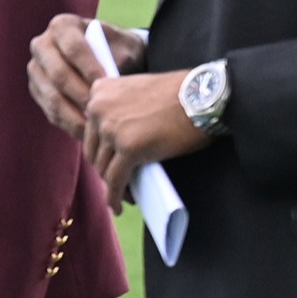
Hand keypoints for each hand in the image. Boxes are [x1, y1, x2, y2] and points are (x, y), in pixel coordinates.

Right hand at [27, 13, 141, 141]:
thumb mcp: (124, 46)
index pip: (74, 48)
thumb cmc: (119, 50)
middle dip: (81, 95)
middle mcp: (42, 45)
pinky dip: (68, 124)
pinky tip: (87, 133)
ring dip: (74, 115)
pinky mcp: (36, 91)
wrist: (108, 57)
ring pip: (51, 96)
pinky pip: (49, 111)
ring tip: (95, 127)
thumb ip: (117, 58)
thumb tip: (109, 82)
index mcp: (62, 26)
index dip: (90, 67)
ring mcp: (35, 70)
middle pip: (58, 73)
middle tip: (101, 111)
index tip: (108, 85)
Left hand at [82, 70, 211, 205]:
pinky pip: (116, 180)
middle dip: (105, 169)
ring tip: (126, 194)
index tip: (110, 162)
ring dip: (113, 185)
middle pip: (94, 151)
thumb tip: (113, 142)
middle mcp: (98, 108)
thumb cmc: (181, 93)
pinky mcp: (128, 147)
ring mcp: (111, 128)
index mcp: (99, 91)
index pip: (90, 129)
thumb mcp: (137, 91)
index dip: (100, 149)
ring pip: (103, 168)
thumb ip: (119, 108)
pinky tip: (120, 207)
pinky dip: (115, 197)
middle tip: (119, 182)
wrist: (205, 95)